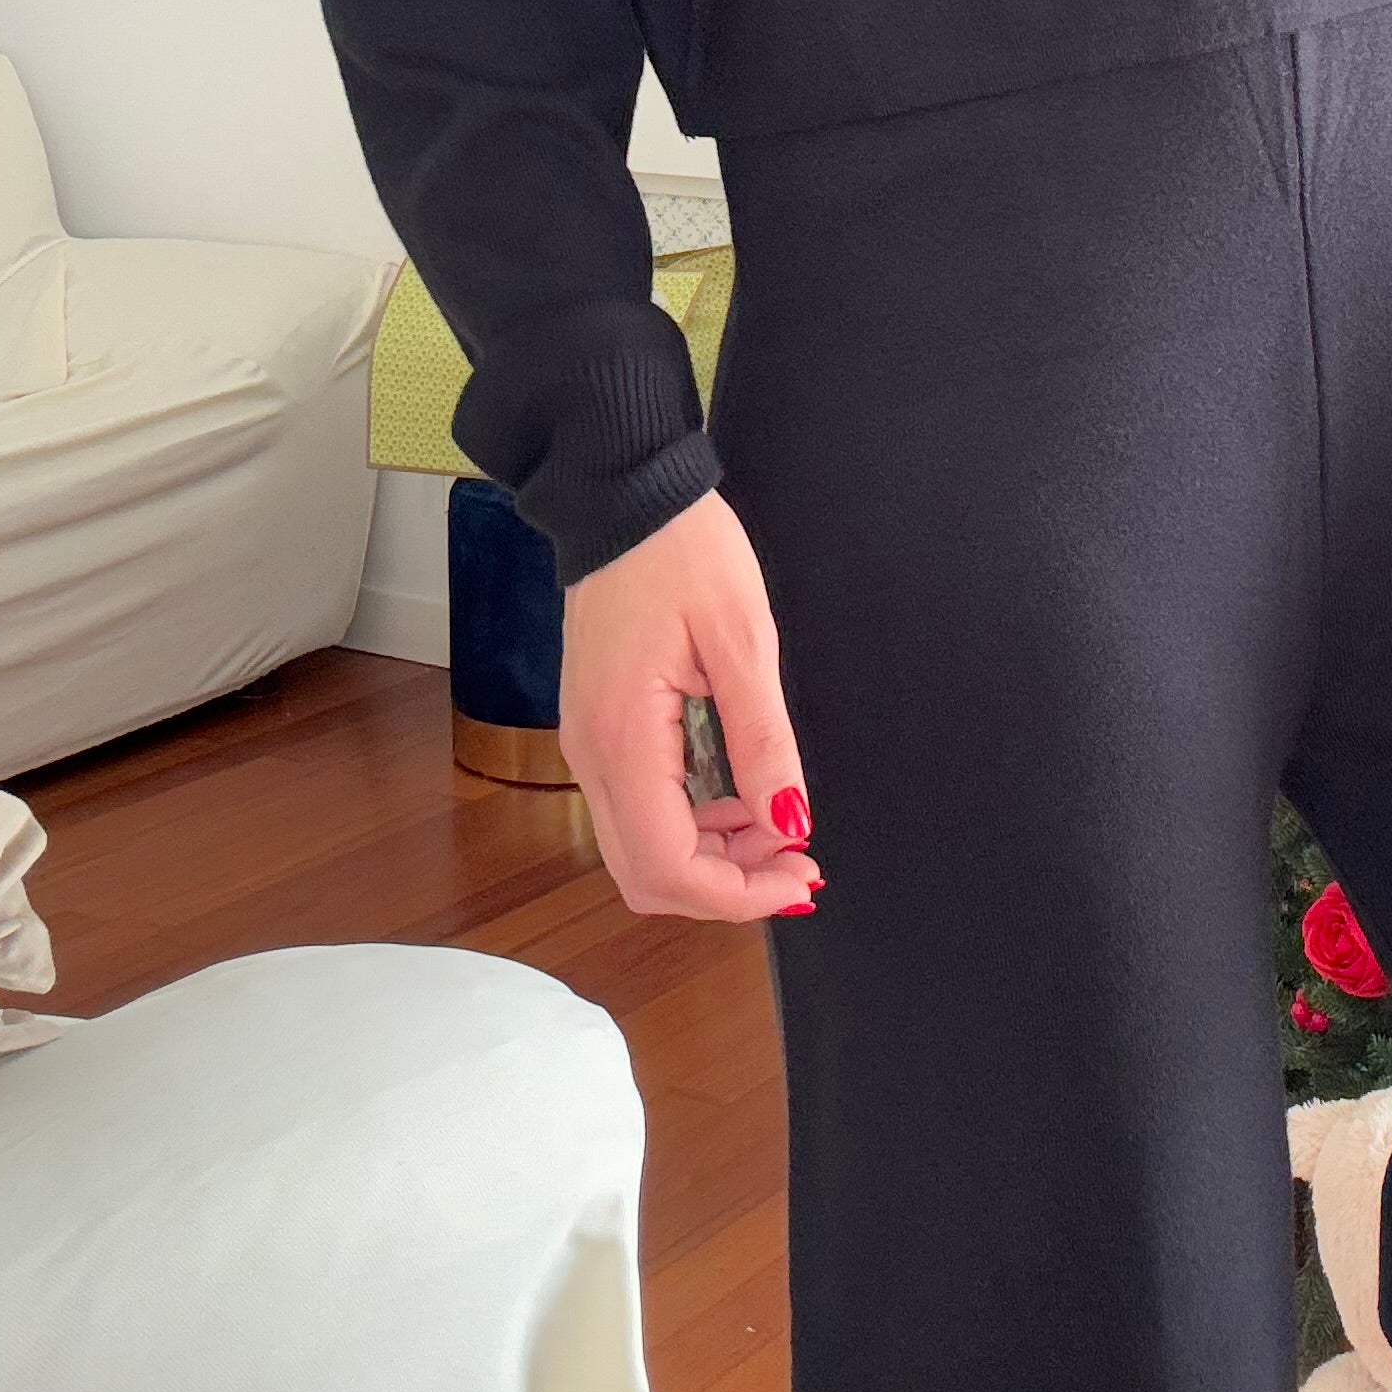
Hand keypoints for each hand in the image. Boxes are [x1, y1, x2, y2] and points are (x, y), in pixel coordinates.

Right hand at [560, 489, 822, 923]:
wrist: (625, 497)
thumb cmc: (681, 551)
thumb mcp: (743, 640)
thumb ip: (763, 740)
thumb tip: (788, 820)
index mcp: (623, 737)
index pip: (668, 865)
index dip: (738, 894)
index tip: (801, 875)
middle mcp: (592, 755)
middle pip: (647, 876)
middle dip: (726, 886)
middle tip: (796, 858)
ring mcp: (590, 744)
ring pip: (642, 848)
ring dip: (713, 857)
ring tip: (779, 820)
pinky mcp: (601, 730)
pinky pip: (642, 807)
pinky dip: (694, 823)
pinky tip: (742, 792)